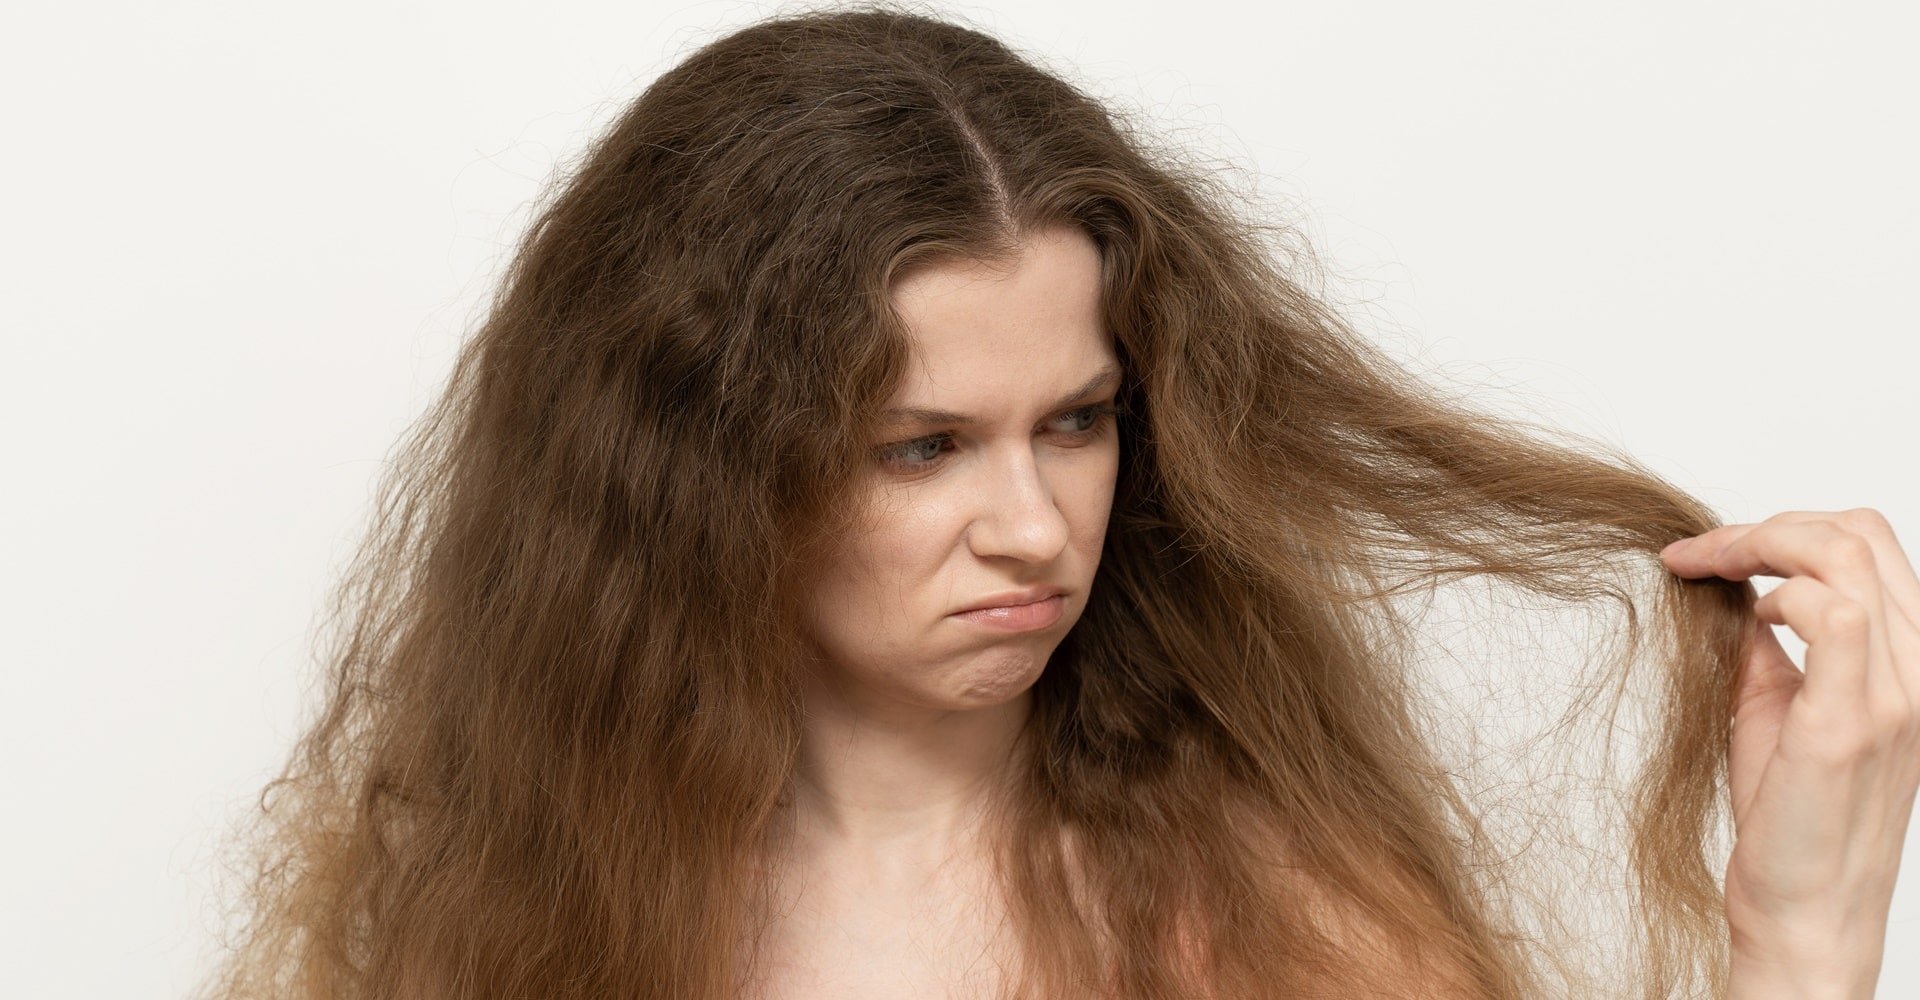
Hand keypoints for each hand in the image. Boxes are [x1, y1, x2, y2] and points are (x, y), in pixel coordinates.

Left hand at [1659, 508, 1919, 984]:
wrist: (1803, 905)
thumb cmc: (1790, 812)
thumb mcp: (1772, 701)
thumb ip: (1764, 640)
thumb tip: (1729, 582)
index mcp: (1904, 659)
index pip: (1868, 545)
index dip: (1783, 525)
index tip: (1706, 549)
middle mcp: (1915, 669)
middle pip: (1860, 534)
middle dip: (1766, 524)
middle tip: (1698, 553)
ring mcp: (1894, 694)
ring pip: (1849, 556)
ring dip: (1760, 544)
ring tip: (1706, 568)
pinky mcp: (1852, 722)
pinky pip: (1836, 615)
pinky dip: (1782, 594)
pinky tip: (1746, 615)